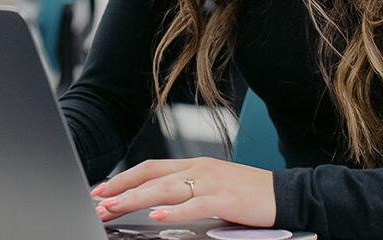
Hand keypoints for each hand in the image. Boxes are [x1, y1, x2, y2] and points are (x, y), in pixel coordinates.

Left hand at [92, 157, 275, 226]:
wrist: (284, 194)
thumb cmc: (246, 194)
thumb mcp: (211, 187)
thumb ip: (186, 191)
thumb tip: (156, 204)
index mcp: (192, 165)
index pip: (149, 168)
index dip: (123, 178)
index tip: (102, 190)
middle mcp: (197, 168)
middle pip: (150, 177)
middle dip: (121, 189)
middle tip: (98, 201)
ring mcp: (210, 182)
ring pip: (165, 189)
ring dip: (136, 199)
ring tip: (115, 207)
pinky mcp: (225, 198)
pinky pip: (195, 205)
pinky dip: (174, 212)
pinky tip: (157, 217)